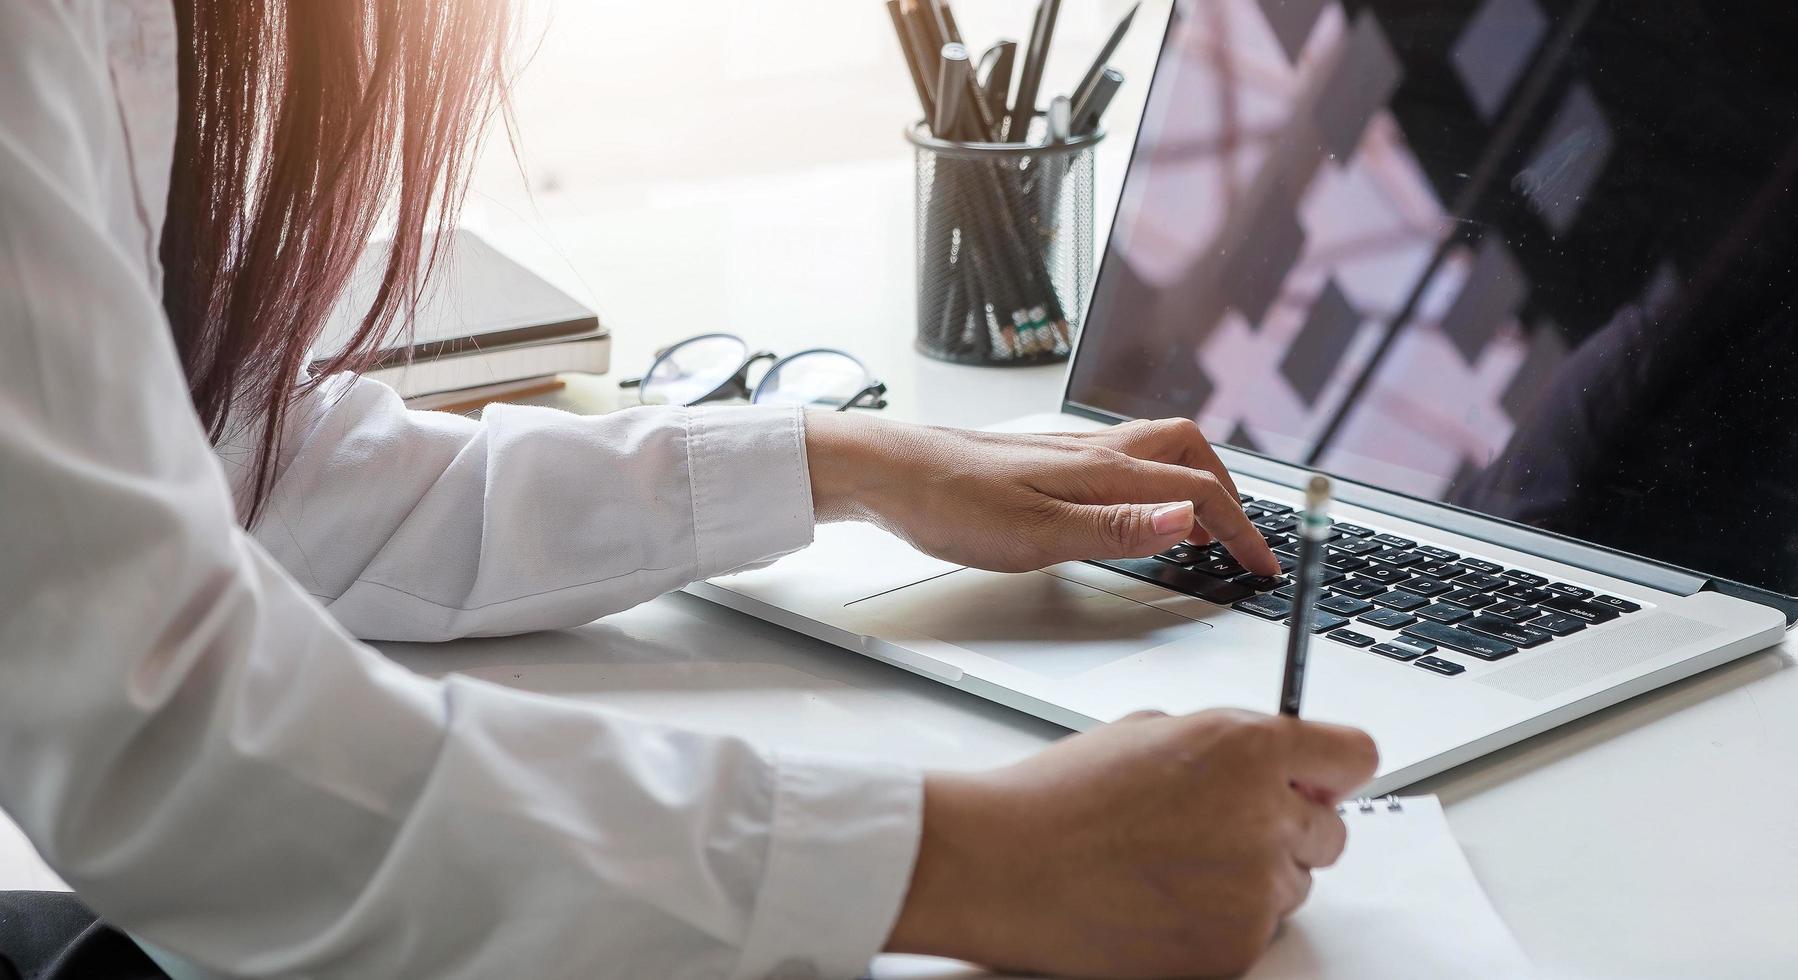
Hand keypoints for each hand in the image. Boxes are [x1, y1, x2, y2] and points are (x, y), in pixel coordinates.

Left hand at [804, 413, 1279, 576]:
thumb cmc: (949, 503)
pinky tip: (1130, 513)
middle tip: (1235, 540)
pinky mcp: (1044, 462)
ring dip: (1189, 484)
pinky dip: (1149, 485)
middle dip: (1225, 492)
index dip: (1241, 531)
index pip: (1197, 493)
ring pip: (1155, 452)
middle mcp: (1093, 452)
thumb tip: (1188, 521)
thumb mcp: (1036, 534)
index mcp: (1102, 471)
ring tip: (1196, 531)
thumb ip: (1116, 530)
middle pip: (1188, 451)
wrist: (887, 472)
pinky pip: (1121, 462)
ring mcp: (1068, 453)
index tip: (1262, 567)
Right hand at [886, 710, 1379, 977]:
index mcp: (1248, 748)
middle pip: (1330, 830)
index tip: (1317, 780)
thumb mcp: (1150, 732)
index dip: (1329, 769)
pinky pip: (1257, 932)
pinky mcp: (1234, 948)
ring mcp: (1253, 890)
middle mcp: (1264, 817)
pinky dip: (1220, 922)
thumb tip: (1268, 764)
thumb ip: (1227, 744)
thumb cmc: (1061, 799)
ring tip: (1170, 865)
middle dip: (1286, 828)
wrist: (1004, 866)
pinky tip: (1163, 901)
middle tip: (1217, 829)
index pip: (1353, 754)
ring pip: (1292, 885)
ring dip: (1251, 878)